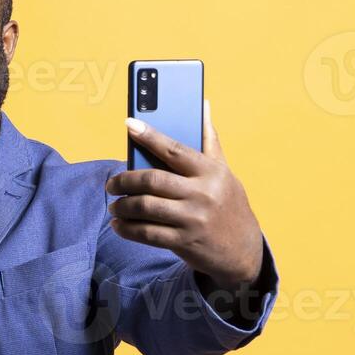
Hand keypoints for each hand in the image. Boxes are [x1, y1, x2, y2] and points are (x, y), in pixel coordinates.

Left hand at [106, 100, 263, 288]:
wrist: (243, 250)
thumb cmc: (227, 203)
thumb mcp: (224, 171)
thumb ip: (209, 140)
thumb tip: (203, 104)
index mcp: (210, 172)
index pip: (174, 149)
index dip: (150, 135)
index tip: (129, 124)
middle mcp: (202, 193)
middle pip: (152, 180)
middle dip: (125, 181)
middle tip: (111, 184)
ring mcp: (193, 219)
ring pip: (146, 207)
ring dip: (122, 206)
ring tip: (115, 205)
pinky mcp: (184, 242)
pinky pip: (147, 233)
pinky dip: (127, 229)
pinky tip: (120, 225)